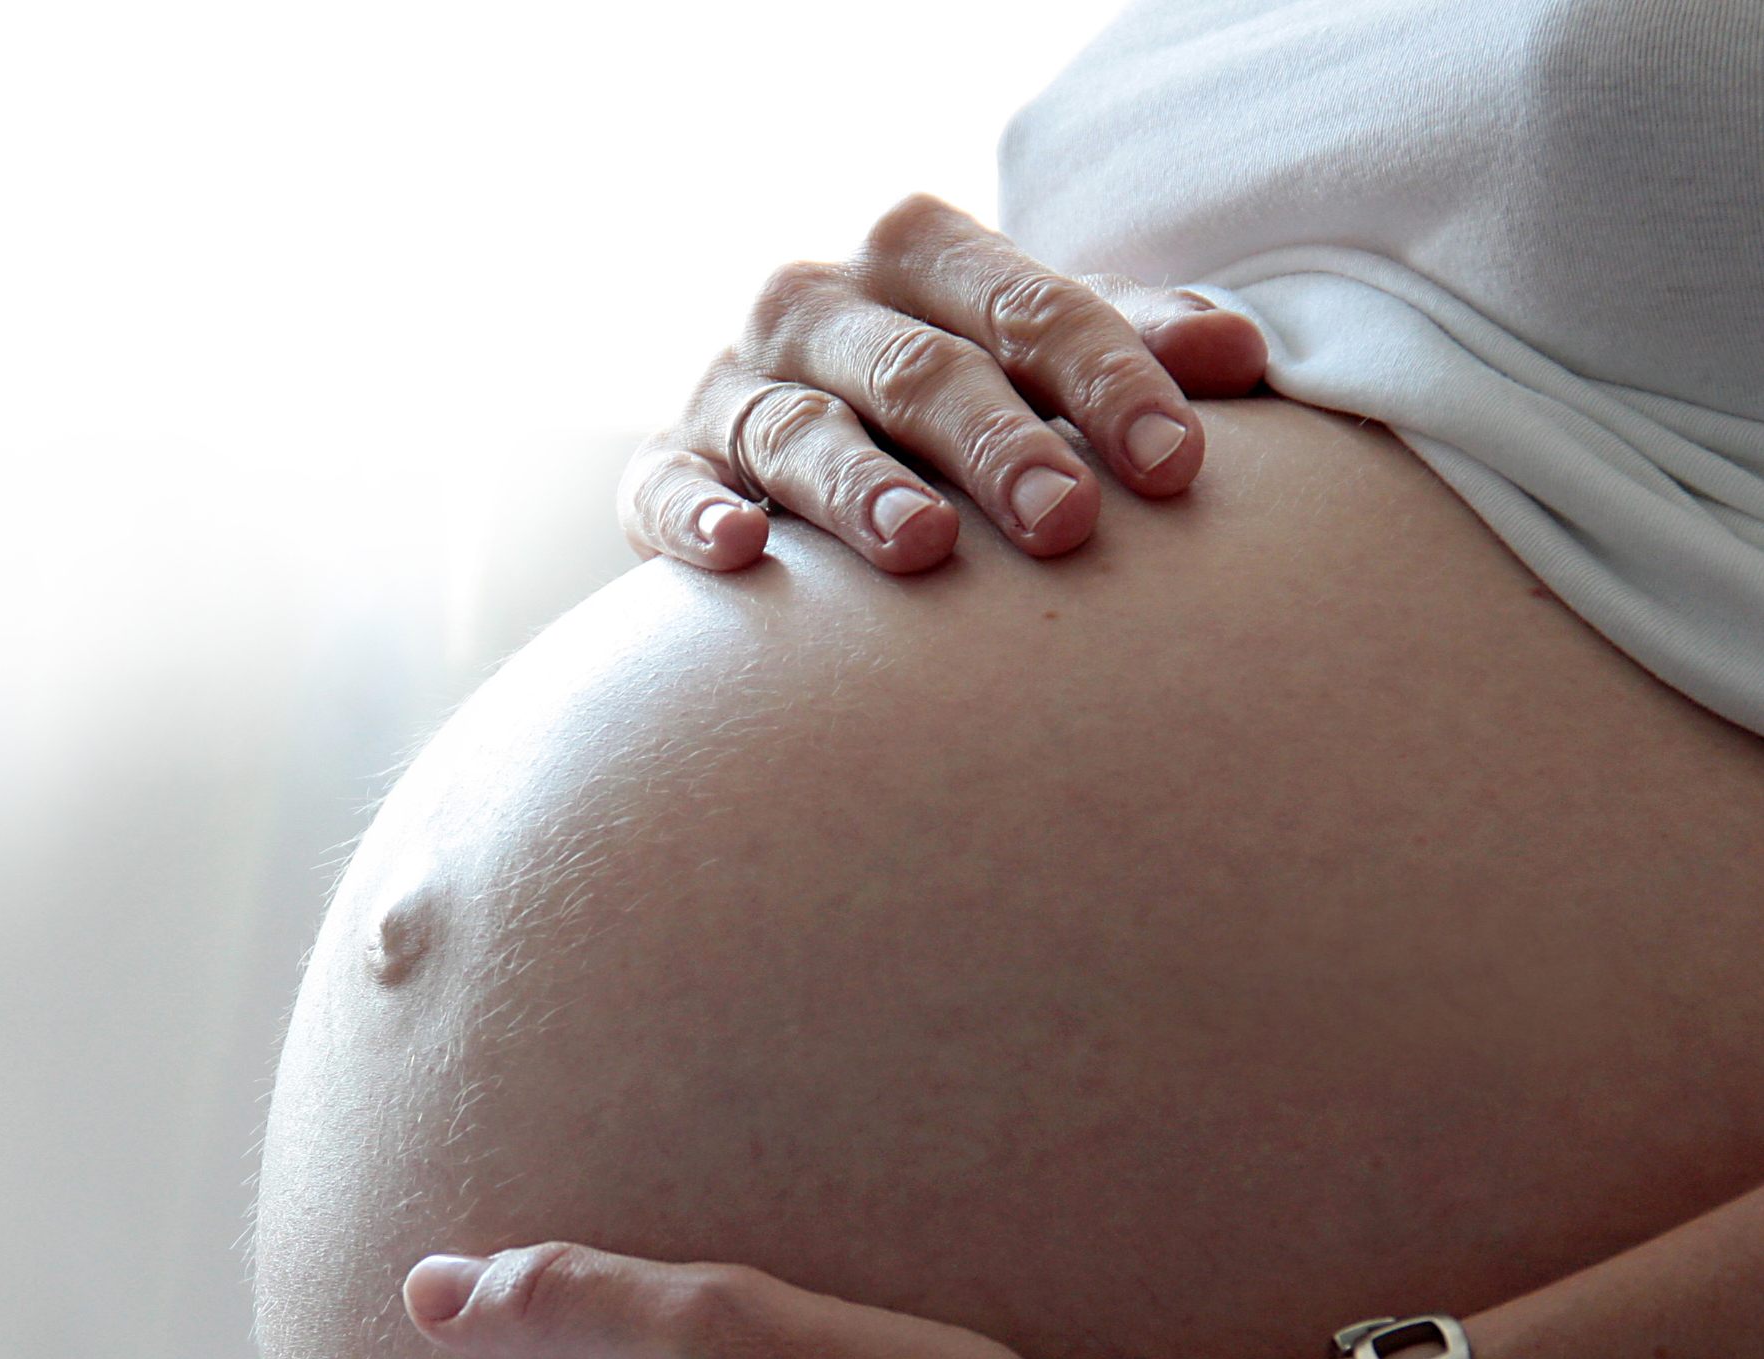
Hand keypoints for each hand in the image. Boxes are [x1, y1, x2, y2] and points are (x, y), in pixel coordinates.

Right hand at [617, 190, 1267, 575]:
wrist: (783, 448)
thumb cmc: (946, 406)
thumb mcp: (1037, 362)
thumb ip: (1129, 351)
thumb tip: (1241, 358)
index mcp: (921, 257)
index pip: (1029, 308)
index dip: (1109, 381)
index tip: (1178, 467)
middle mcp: (819, 304)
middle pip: (919, 368)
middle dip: (997, 445)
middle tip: (1066, 523)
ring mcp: (735, 386)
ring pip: (800, 428)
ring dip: (861, 487)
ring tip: (924, 548)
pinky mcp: (665, 467)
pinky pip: (669, 486)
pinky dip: (698, 515)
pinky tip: (744, 551)